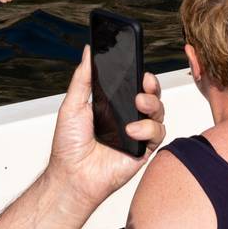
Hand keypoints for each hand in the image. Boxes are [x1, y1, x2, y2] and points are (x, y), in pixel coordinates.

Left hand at [47, 48, 163, 207]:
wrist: (72, 176)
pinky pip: (157, 133)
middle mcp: (128, 117)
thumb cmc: (69, 146)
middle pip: (151, 95)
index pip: (133, 85)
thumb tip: (88, 52)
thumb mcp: (72, 105)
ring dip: (152, 103)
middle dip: (153, 85)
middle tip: (145, 82)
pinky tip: (132, 131)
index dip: (140, 75)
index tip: (140, 67)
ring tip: (138, 103)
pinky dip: (148, 128)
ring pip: (158, 112)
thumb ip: (82, 78)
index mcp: (113, 105)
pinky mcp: (144, 150)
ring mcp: (137, 134)